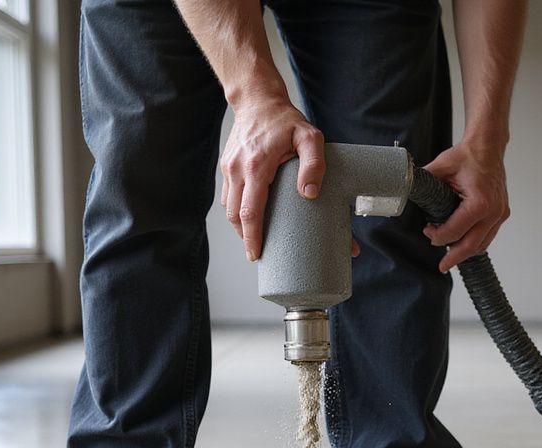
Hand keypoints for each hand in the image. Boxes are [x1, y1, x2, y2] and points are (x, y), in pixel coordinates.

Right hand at [220, 95, 324, 260]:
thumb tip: (310, 194)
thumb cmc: (286, 120)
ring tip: (254, 240)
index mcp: (257, 166)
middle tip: (258, 254)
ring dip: (240, 227)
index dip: (252, 237)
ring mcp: (229, 168)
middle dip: (245, 238)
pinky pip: (228, 197)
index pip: (250, 212)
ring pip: (229, 209)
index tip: (256, 254)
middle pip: (236, 216)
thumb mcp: (309, 136)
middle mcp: (238, 169)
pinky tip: (248, 220)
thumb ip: (314, 165)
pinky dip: (236, 212)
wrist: (257, 99)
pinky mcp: (227, 167)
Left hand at [421, 137, 509, 271]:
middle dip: (454, 257)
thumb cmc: (467, 155)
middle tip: (441, 266)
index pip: (456, 231)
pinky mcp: (502, 213)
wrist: (488, 146)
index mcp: (480, 202)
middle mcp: (494, 211)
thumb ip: (424, 180)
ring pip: (482, 244)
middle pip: (471, 245)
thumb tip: (404, 189)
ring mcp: (500, 213)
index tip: (428, 233)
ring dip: (464, 252)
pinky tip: (462, 246)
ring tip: (450, 257)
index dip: (439, 237)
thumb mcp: (441, 166)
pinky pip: (488, 236)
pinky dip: (475, 243)